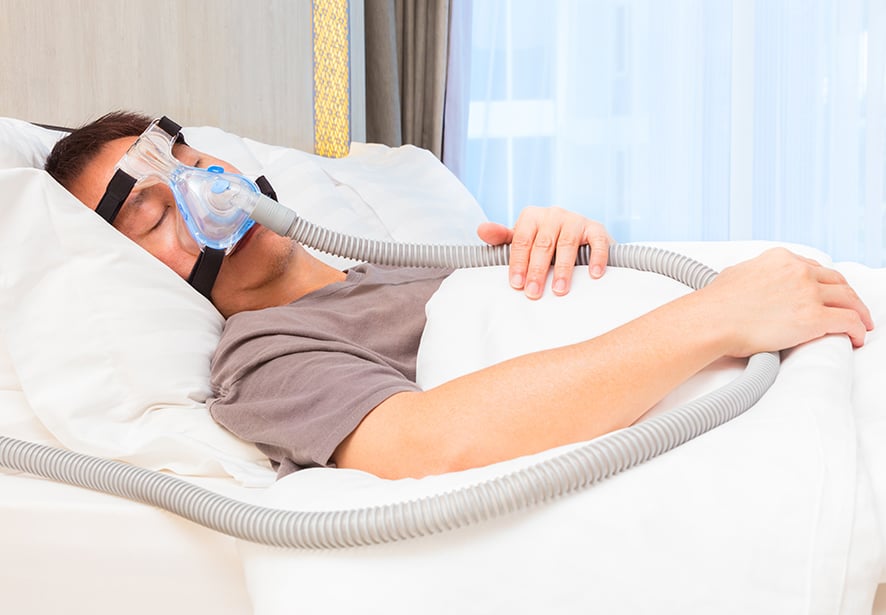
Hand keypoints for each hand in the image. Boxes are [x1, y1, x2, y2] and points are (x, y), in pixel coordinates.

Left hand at [476, 206, 611, 298]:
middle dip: (537, 270)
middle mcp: (553, 214)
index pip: (521, 240)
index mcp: (531, 216)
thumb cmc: (544, 241)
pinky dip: (596, 258)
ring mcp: (575, 219)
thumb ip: (502, 237)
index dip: (518, 263)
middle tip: (533, 293)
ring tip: (558, 290)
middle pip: (542, 244)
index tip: (517, 284)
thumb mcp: (521, 239)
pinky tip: (593, 275)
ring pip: (567, 244)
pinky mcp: (596, 228)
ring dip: (563, 269)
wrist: (578, 236)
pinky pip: (597, 242)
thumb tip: (481, 230)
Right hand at [701, 248, 873, 355]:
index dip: (826, 283)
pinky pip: (848, 321)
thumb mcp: (735, 274)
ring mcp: (808, 293)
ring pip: (848, 299)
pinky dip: (858, 329)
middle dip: (847, 296)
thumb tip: (750, 282)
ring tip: (861, 324)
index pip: (814, 267)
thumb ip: (752, 274)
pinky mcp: (813, 318)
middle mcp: (798, 271)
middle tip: (851, 308)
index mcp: (780, 258)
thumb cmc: (715, 304)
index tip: (828, 293)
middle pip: (836, 281)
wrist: (711, 321)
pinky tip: (858, 337)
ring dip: (859, 312)